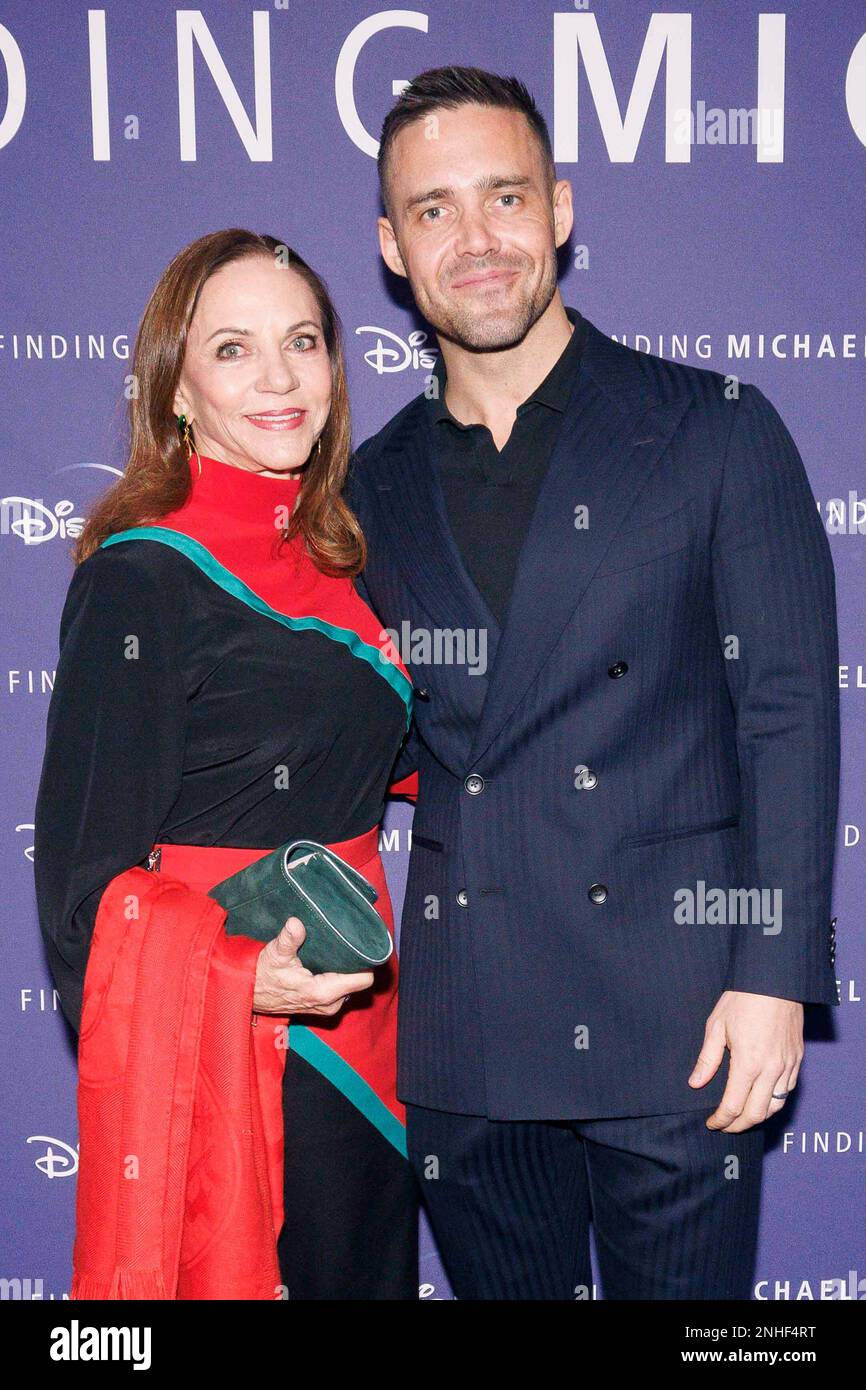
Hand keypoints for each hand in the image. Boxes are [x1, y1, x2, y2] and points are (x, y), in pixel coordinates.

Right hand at [252, 915, 373, 1016]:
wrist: (249, 994)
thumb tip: (296, 923)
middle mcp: (329, 1003)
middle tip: (349, 942)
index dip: (365, 961)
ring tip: (339, 950)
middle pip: (359, 981)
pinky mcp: (322, 1005)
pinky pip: (341, 990)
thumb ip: (288, 939)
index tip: (363, 943)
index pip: (363, 979)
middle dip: (355, 963)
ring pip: (350, 986)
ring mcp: (327, 1006)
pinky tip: (330, 962)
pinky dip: (338, 977)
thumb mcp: (274, 953)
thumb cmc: (263, 974)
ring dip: (346, 970)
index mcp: (322, 992)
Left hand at [688, 990, 803, 1131]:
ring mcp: (788, 1065)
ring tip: (742, 1117)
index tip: (712, 1123)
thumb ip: (707, 1059)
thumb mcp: (716, 1026)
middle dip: (738, 1126)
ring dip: (758, 1117)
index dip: (721, 1120)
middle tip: (724, 1125)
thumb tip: (696, 1083)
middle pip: (756, 1114)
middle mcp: (771, 1069)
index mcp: (748, 1063)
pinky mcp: (797, 1059)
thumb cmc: (742, 999)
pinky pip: (788, 1090)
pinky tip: (762, 1099)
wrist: (775, 980)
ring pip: (776, 1106)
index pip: (734, 1106)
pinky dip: (775, 1102)